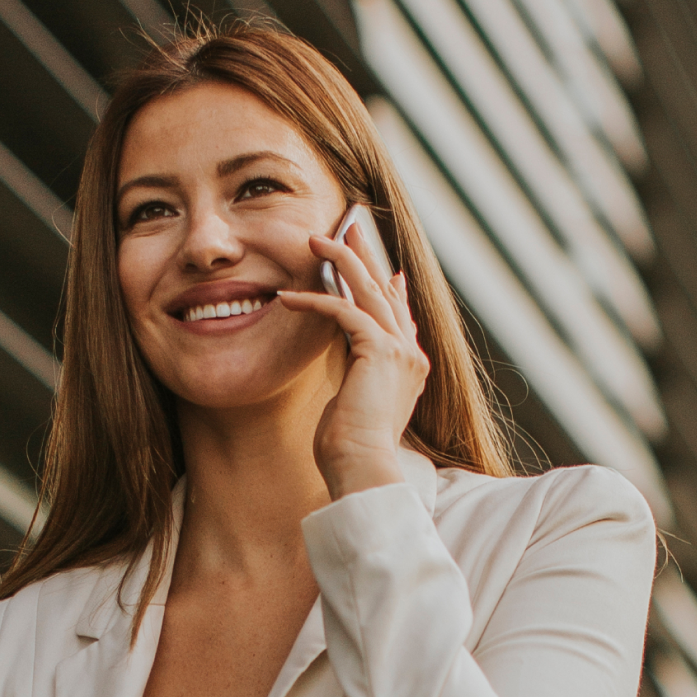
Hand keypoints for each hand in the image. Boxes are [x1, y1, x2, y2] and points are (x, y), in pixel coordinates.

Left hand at [277, 222, 428, 500]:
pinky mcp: (378, 351)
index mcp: (409, 369)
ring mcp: (399, 351)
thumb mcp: (355, 407)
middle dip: (365, 257)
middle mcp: (410, 355)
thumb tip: (352, 371)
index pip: (400, 317)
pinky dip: (314, 300)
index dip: (390, 289)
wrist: (362, 468)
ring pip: (369, 289)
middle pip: (386, 292)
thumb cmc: (351, 452)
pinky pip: (343, 311)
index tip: (384, 269)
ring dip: (340, 260)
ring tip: (313, 240)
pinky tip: (286, 298)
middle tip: (347, 228)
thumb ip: (359, 381)